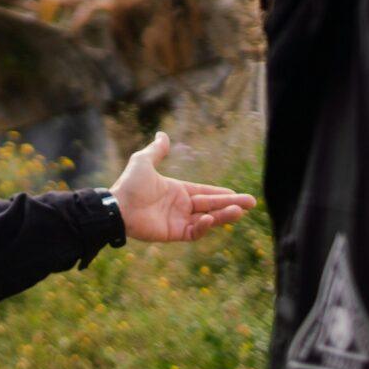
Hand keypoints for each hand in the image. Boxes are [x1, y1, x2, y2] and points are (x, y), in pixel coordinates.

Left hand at [110, 131, 257, 242]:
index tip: (236, 194)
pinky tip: (209, 219)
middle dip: (231, 204)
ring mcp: (178, 221)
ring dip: (223, 216)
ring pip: (207, 219)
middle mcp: (180, 206)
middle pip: (211, 206)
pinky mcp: (174, 233)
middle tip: (251, 203)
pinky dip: (203, 226)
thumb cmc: (129, 184)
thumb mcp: (143, 161)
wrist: (117, 206)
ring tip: (239, 212)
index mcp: (177, 191)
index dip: (221, 194)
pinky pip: (194, 232)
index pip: (205, 192)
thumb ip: (156, 150)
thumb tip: (162, 134)